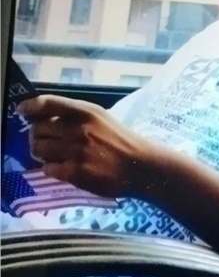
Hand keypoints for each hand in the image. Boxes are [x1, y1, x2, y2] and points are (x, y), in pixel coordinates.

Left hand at [17, 95, 154, 196]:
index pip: (48, 103)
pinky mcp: (75, 172)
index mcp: (85, 112)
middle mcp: (78, 129)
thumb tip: (46, 118)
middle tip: (43, 142)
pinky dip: (51, 169)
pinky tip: (62, 169)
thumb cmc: (121, 141)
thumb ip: (76, 116)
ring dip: (41, 153)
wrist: (139, 166)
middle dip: (36, 136)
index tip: (21, 111)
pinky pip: (48, 169)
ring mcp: (76, 151)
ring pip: (39, 149)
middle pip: (37, 129)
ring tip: (52, 156)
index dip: (29, 106)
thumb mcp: (101, 118)